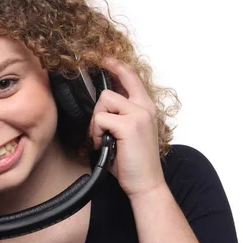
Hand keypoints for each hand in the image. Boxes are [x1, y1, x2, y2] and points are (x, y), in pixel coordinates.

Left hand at [89, 57, 166, 199]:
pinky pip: (101, 119)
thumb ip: (121, 115)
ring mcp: (138, 114)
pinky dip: (96, 133)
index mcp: (146, 108)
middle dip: (98, 112)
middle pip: (109, 90)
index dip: (117, 66)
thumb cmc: (134, 161)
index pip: (131, 77)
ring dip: (97, 124)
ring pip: (103, 103)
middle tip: (100, 131)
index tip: (105, 59)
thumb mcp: (129, 132)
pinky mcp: (129, 125)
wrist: (146, 183)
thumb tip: (102, 105)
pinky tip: (104, 145)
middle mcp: (145, 107)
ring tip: (104, 140)